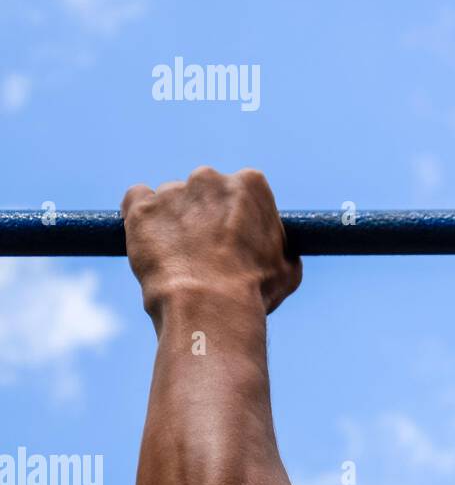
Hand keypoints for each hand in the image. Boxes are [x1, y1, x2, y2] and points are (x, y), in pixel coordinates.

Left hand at [122, 166, 301, 319]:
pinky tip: (150, 240)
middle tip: (204, 247)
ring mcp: (173, 192)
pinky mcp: (141, 209)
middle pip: (204, 189)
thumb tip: (282, 252)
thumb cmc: (254, 290)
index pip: (242, 190)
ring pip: (170, 199)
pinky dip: (141, 217)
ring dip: (172, 219)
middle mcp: (210, 178)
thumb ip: (280, 247)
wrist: (210, 305)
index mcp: (250, 184)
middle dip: (203, 213)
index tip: (234, 237)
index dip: (238, 215)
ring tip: (177, 257)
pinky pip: (136, 200)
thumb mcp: (288, 267)